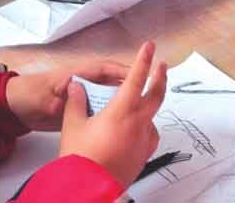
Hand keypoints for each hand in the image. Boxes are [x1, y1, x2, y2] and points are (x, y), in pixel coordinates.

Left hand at [5, 58, 130, 131]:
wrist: (16, 108)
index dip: (126, 72)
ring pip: (110, 100)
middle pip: (115, 85)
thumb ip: (64, 96)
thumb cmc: (30, 93)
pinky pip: (101, 113)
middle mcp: (86, 84)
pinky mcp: (82, 111)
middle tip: (146, 104)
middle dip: (130, 92)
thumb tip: (78, 95)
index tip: (142, 78)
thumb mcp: (47, 96)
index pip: (108, 70)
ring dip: (121, 107)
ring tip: (136, 118)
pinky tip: (118, 129)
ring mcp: (85, 98)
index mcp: (80, 73)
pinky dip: (110, 119)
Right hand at [60, 42, 166, 187]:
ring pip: (152, 116)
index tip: (149, 46)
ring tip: (141, 102)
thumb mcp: (73, 125)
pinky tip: (136, 129)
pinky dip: (145, 126)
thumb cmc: (80, 158)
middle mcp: (138, 123)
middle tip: (162, 66)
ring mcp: (144, 140)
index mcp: (122, 111)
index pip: (136, 78)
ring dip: (150, 105)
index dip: (143, 59)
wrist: (87, 188)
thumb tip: (75, 87)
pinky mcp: (144, 155)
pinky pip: (149, 135)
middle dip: (160, 77)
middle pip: (156, 94)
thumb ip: (75, 102)